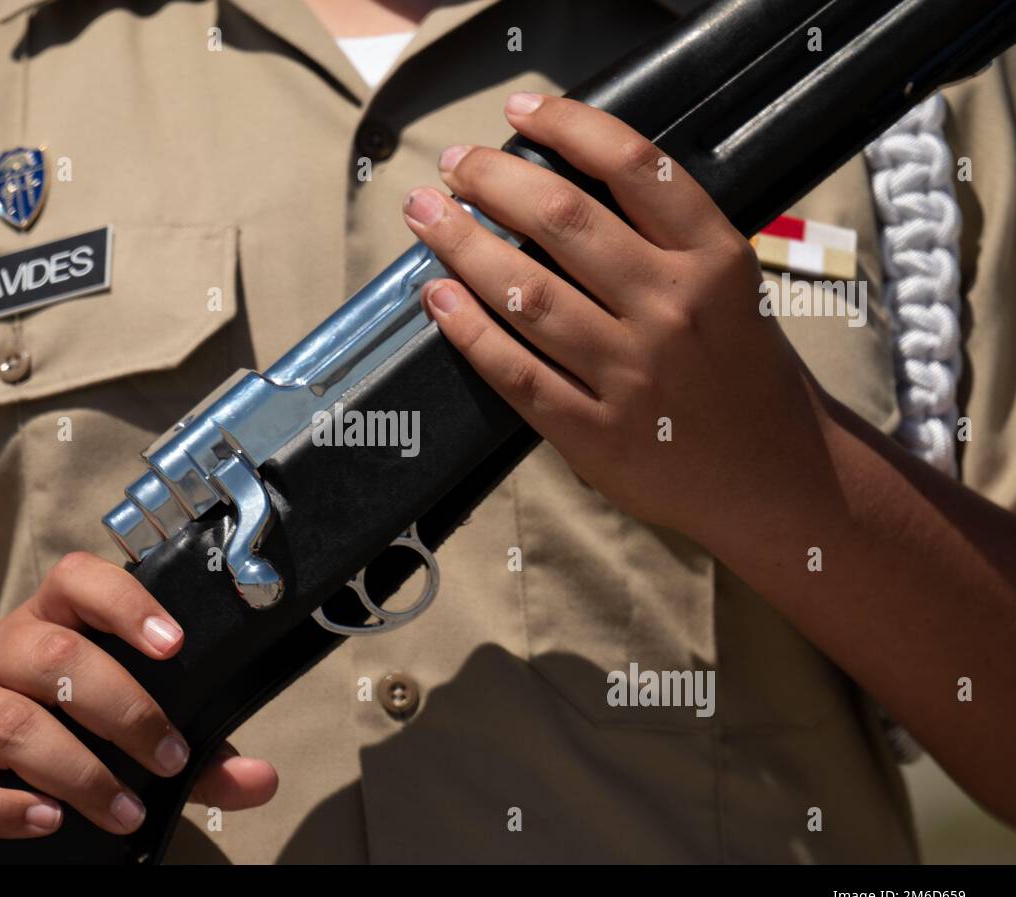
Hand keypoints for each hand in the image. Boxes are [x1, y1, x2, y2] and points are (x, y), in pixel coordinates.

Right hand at [0, 551, 276, 845]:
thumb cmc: (61, 737)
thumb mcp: (125, 732)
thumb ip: (197, 753)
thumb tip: (263, 779)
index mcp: (50, 622)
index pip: (77, 580)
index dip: (125, 603)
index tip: (175, 643)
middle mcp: (0, 652)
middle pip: (55, 658)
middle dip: (123, 710)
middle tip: (169, 759)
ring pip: (12, 724)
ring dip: (80, 772)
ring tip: (127, 813)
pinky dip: (8, 809)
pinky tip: (50, 821)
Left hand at [403, 93, 832, 545]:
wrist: (777, 478)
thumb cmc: (742, 373)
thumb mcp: (730, 289)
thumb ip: (666, 243)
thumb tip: (561, 191)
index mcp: (714, 260)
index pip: (635, 166)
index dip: (569, 127)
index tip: (521, 112)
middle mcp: (673, 309)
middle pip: (563, 219)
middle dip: (492, 179)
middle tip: (452, 162)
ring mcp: (632, 375)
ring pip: (526, 293)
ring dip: (462, 245)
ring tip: (425, 216)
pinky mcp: (596, 434)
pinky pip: (516, 372)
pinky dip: (469, 331)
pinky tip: (437, 298)